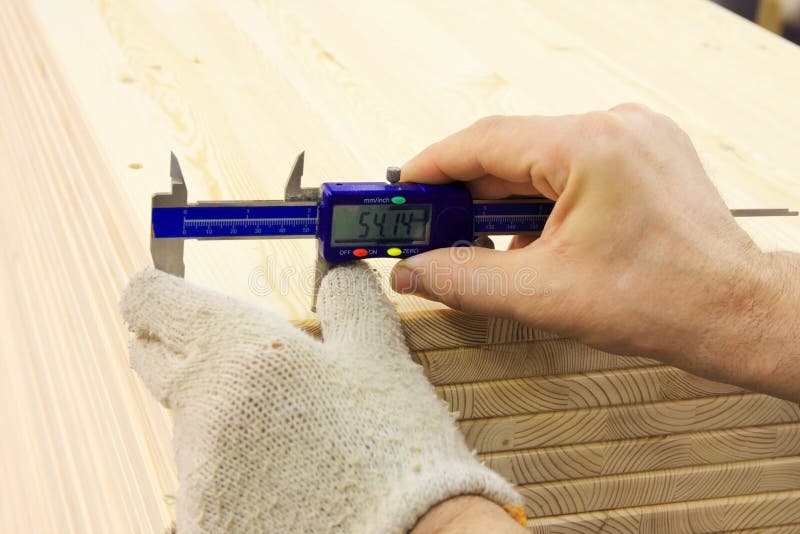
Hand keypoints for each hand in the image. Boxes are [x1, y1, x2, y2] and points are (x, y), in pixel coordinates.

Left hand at [120, 263, 521, 532]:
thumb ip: (349, 303)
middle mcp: (201, 411)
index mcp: (237, 354)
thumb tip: (339, 275)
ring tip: (286, 433)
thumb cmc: (394, 448)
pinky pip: (202, 478)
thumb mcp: (380, 358)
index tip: (179, 297)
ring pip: (184, 421)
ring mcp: (196, 474)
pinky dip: (231, 470)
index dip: (162, 294)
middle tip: (245, 360)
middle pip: (155, 359)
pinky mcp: (202, 521)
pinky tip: (283, 479)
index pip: (148, 301)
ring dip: (220, 415)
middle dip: (190, 350)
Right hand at [391, 106, 799, 400]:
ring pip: (540, 158)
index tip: (399, 191)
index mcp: (587, 147)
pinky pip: (571, 165)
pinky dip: (540, 199)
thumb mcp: (542, 294)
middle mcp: (613, 126)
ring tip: (480, 241)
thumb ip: (463, 278)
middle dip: (465, 190)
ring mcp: (633, 136)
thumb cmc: (659, 302)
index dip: (431, 168)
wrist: (734, 312)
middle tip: (429, 226)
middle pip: (510, 149)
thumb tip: (410, 272)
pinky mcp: (644, 153)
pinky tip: (532, 238)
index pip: (483, 141)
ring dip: (502, 198)